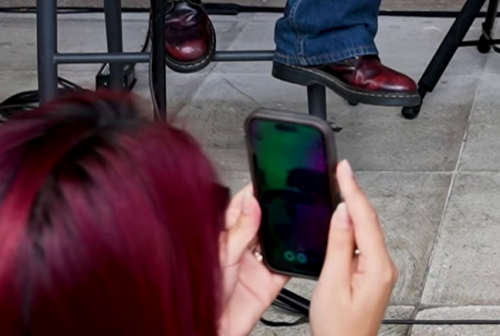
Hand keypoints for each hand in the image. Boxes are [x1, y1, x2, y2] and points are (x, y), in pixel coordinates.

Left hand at [216, 189, 289, 335]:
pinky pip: (288, 269)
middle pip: (263, 223)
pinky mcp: (268, 284)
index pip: (241, 208)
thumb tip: (252, 204)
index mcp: (225, 238)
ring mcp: (256, 266)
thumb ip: (239, 230)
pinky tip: (302, 250)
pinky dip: (297, 260)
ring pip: (278, 243)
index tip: (266, 178)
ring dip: (288, 233)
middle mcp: (241, 250)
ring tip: (298, 217)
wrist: (210, 328)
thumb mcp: (220, 255)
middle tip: (288, 194)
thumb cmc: (198, 293)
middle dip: (275, 209)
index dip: (253, 193)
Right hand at [308, 160, 394, 335]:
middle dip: (354, 194)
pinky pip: (363, 243)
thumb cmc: (339, 329)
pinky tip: (344, 219)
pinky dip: (353, 226)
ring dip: (354, 208)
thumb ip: (339, 245)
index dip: (353, 190)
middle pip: (369, 221)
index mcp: (377, 267)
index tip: (344, 169)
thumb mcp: (332, 284)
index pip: (366, 218)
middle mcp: (384, 268)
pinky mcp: (371, 276)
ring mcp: (379, 272)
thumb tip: (342, 213)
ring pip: (367, 231)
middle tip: (341, 171)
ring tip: (341, 187)